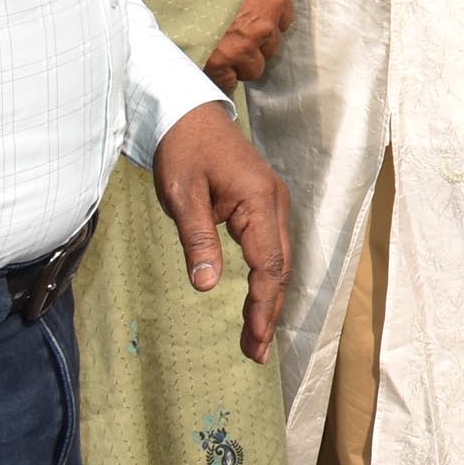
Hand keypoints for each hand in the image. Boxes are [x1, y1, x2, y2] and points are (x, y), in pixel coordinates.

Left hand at [150, 102, 292, 362]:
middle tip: (256, 352)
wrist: (188, 113)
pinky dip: (267, 279)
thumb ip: (197, 240)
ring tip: (257, 338)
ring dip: (270, 298)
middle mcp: (275, 203)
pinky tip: (258, 300)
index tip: (255, 340)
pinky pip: (271, 249)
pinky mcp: (263, 204)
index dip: (263, 305)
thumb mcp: (182, 196)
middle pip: (281, 267)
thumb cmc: (183, 150)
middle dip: (270, 311)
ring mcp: (272, 203)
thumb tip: (205, 287)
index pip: (269, 264)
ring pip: (279, 260)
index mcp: (259, 199)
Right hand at [205, 0, 298, 87]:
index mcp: (275, 0)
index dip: (270, 21)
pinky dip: (223, 76)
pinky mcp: (218, 64)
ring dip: (242, 62)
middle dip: (257, 44)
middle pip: (270, 48)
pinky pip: (229, 80)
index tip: (256, 19)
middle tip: (238, 36)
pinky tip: (214, 66)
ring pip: (253, 67)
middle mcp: (263, 27)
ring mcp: (242, 48)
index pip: (286, 21)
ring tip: (226, 52)